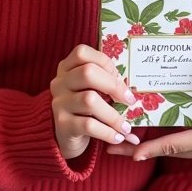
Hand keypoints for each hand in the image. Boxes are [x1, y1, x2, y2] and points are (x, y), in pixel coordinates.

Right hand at [52, 44, 139, 159]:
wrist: (67, 136)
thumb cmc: (86, 107)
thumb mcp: (94, 90)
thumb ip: (108, 82)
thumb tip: (133, 92)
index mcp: (67, 68)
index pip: (83, 53)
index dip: (106, 64)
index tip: (122, 79)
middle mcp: (60, 82)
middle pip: (87, 72)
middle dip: (114, 86)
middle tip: (130, 100)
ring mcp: (59, 103)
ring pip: (89, 100)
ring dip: (113, 115)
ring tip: (126, 127)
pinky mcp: (62, 124)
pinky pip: (88, 125)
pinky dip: (107, 132)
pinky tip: (117, 137)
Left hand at [108, 56, 191, 163]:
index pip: (176, 145)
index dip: (150, 148)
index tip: (127, 151)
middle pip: (174, 151)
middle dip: (146, 149)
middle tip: (118, 146)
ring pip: (187, 150)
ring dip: (164, 147)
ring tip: (141, 140)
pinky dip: (184, 142)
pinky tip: (180, 131)